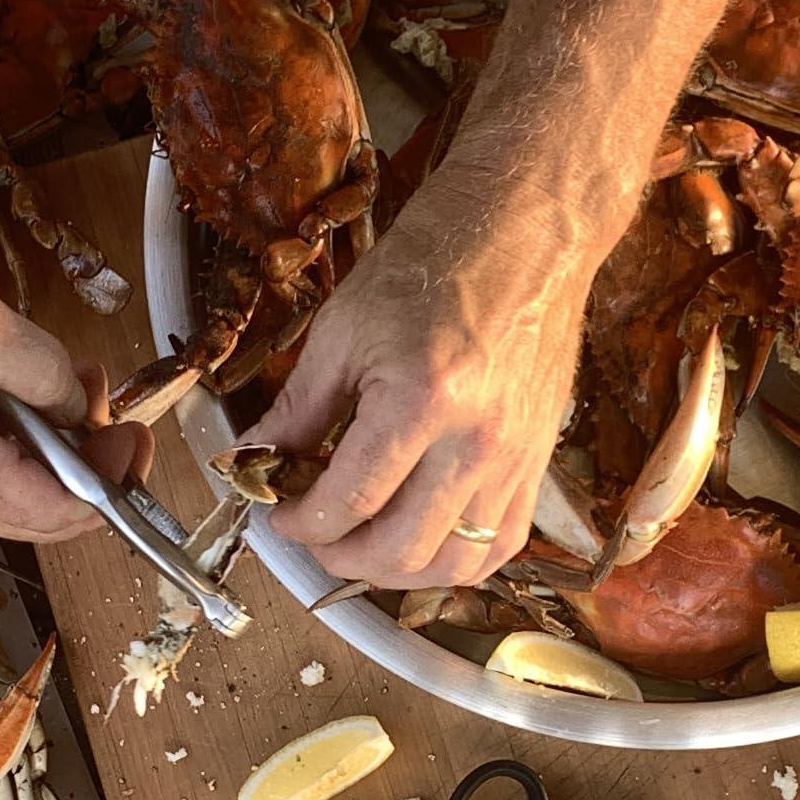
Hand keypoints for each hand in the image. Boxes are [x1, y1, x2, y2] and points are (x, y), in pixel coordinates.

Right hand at [0, 242, 152, 541]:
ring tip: (64, 377)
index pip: (59, 512)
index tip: (138, 433)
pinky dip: (9, 439)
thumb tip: (79, 407)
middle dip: (87, 458)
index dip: (114, 478)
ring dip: (48, 443)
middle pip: (37, 511)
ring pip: (6, 491)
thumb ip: (41, 370)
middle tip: (106, 394)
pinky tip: (15, 386)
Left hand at [254, 162, 592, 589]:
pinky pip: (502, 543)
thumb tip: (257, 459)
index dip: (299, 522)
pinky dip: (456, 557)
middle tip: (314, 530)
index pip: (348, 502)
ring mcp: (518, 455)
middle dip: (340, 555)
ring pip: (455, 563)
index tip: (279, 513)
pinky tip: (423, 535)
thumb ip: (299, 407)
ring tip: (364, 542)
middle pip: (400, 550)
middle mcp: (478, 439)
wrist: (526, 229)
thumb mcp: (345, 325)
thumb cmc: (434, 260)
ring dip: (398, 570)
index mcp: (422, 398)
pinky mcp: (542, 457)